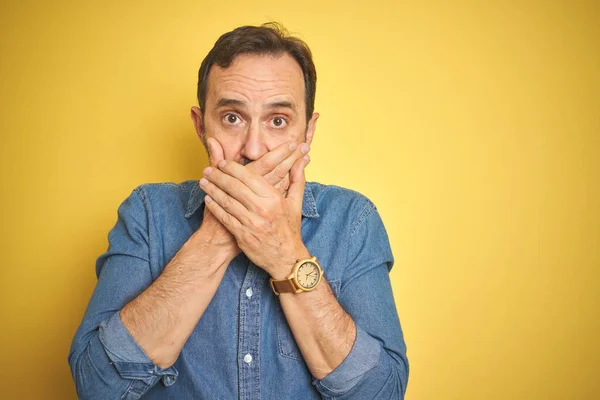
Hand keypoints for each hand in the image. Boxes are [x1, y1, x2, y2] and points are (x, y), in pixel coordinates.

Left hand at [199, 149, 309, 278]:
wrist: (286, 258)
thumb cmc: (290, 229)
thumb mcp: (296, 203)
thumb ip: (297, 180)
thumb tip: (301, 162)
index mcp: (274, 198)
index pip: (249, 177)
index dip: (233, 168)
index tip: (223, 162)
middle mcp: (262, 209)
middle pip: (234, 187)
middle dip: (218, 176)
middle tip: (208, 169)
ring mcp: (251, 223)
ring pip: (227, 201)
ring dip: (212, 190)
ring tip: (203, 181)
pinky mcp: (242, 235)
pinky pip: (225, 217)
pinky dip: (214, 207)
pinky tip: (208, 199)